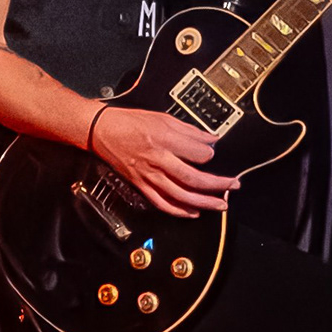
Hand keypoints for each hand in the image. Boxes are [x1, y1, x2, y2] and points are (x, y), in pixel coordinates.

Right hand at [90, 105, 237, 219]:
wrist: (99, 131)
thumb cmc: (127, 122)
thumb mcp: (161, 118)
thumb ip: (189, 130)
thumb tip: (211, 139)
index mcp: (163, 139)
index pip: (197, 153)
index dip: (210, 154)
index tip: (213, 152)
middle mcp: (157, 159)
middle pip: (192, 178)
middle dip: (217, 184)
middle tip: (232, 185)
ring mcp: (148, 175)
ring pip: (180, 195)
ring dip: (203, 202)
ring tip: (220, 204)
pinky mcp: (140, 184)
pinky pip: (162, 203)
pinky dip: (179, 211)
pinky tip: (193, 212)